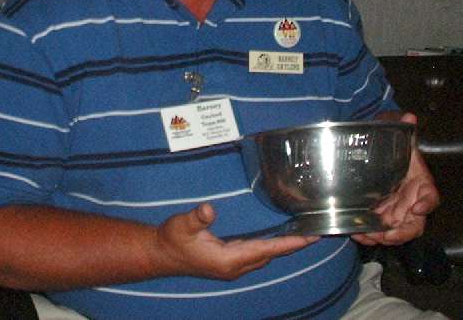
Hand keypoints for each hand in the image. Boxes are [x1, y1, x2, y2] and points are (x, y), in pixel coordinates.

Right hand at [155, 202, 317, 279]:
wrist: (161, 254)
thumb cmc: (172, 239)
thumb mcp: (182, 225)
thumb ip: (197, 217)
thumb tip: (209, 209)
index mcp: (228, 259)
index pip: (266, 250)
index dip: (289, 243)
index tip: (309, 237)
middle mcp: (235, 266)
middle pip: (271, 255)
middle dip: (292, 244)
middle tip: (313, 230)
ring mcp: (232, 266)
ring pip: (264, 256)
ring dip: (282, 246)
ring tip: (300, 233)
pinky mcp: (229, 262)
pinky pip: (256, 254)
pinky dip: (270, 246)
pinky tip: (275, 237)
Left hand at [352, 112, 439, 246]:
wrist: (375, 148)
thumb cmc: (391, 144)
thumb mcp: (396, 133)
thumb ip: (402, 126)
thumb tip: (409, 117)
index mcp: (419, 182)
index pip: (430, 196)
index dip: (426, 203)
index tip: (417, 207)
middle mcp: (410, 199)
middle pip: (413, 223)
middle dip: (399, 232)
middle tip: (383, 233)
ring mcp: (396, 208)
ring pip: (395, 231)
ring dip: (381, 236)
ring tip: (364, 234)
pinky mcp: (380, 213)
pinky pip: (378, 229)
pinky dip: (369, 234)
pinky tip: (356, 232)